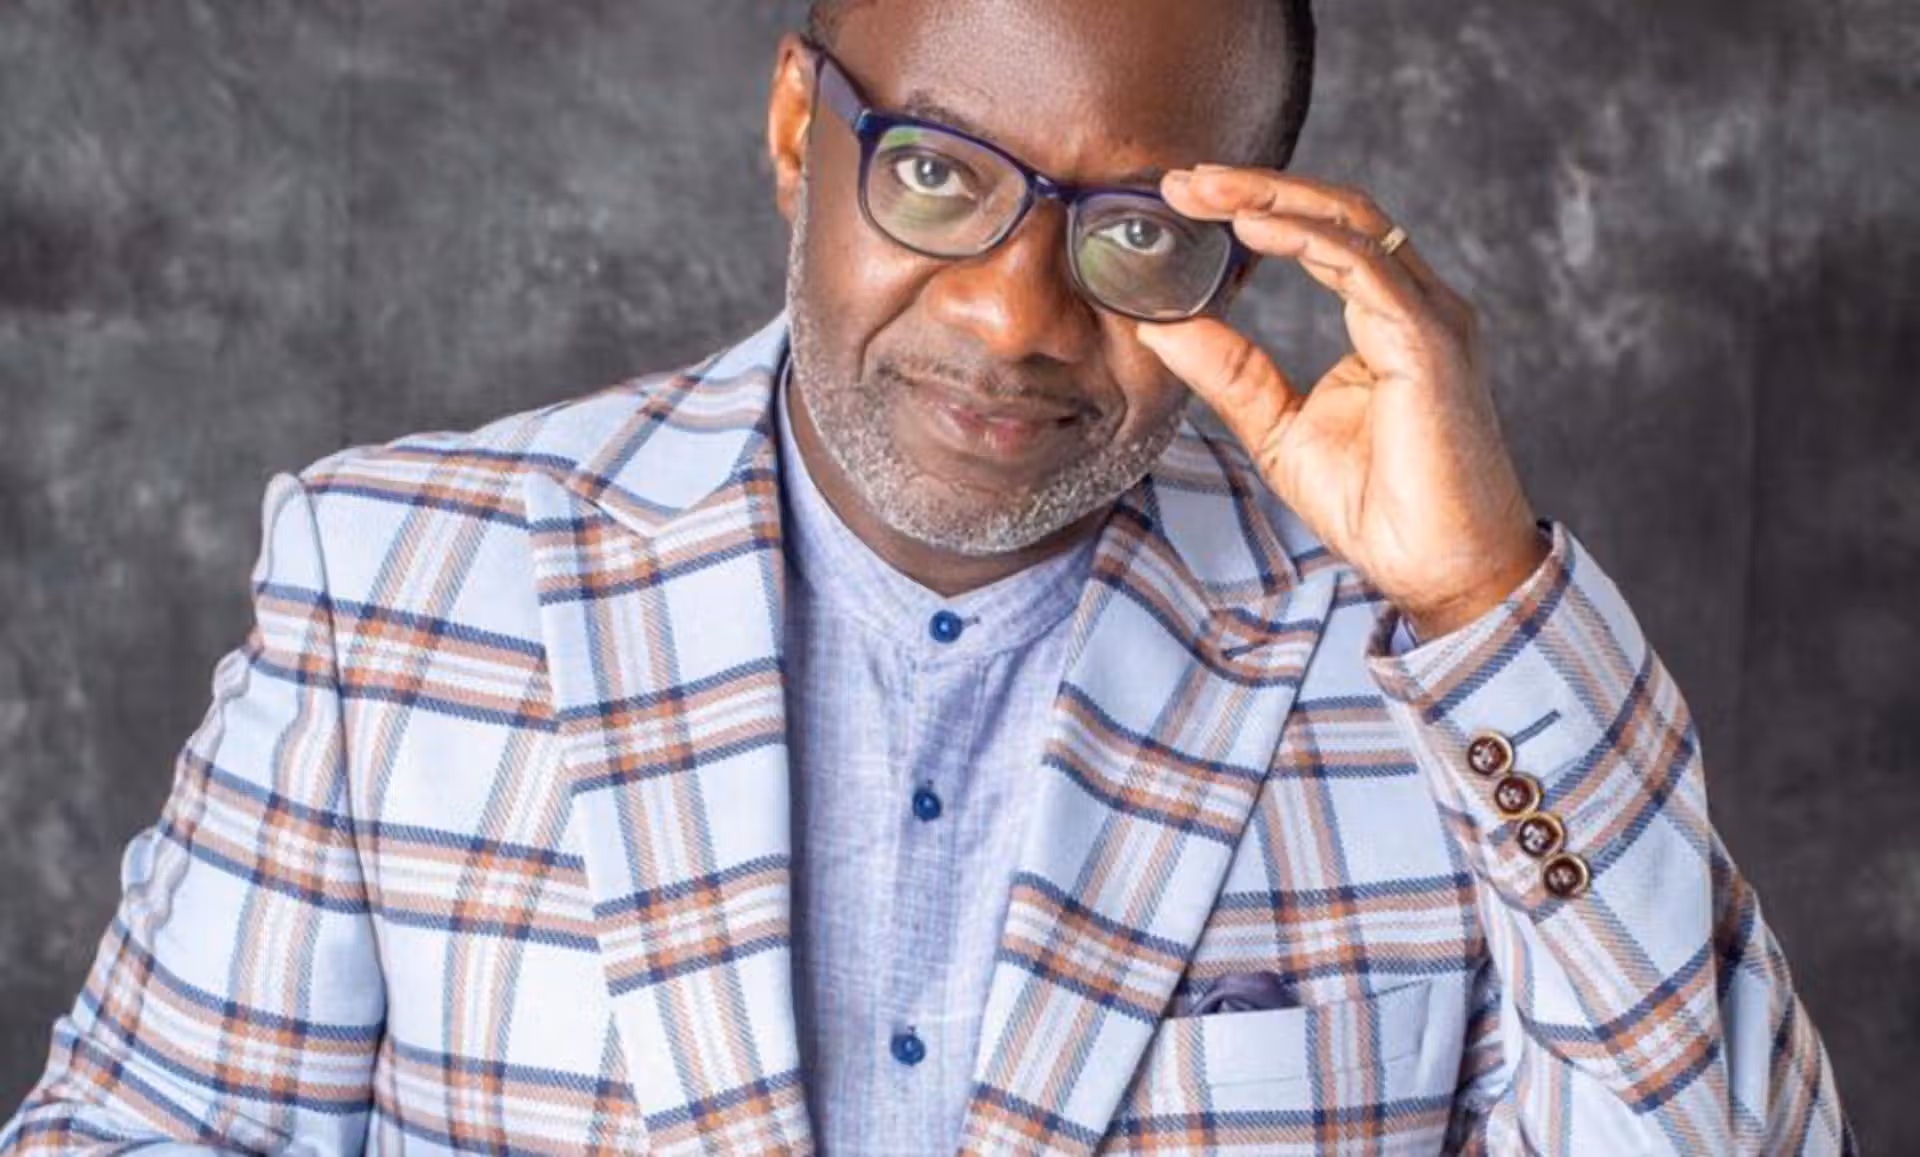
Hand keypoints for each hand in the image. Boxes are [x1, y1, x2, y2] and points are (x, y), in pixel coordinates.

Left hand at [1139, 165, 1548, 639]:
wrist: (1440, 568)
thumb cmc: (1380, 506)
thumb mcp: (1278, 429)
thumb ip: (1229, 372)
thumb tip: (1162, 326)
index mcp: (1389, 319)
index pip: (1325, 234)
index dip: (1258, 206)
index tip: (1186, 196)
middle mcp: (1417, 305)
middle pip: (1337, 211)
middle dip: (1257, 186)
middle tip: (1182, 178)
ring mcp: (1429, 319)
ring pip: (1351, 223)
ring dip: (1272, 198)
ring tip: (1205, 190)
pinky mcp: (1429, 345)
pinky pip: (1366, 269)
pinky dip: (1307, 239)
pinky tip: (1252, 227)